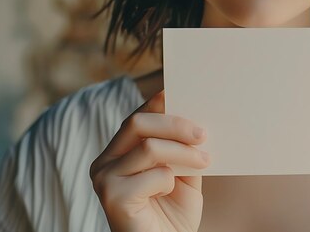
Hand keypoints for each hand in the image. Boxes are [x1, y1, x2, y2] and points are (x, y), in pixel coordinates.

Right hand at [90, 90, 209, 231]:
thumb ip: (181, 148)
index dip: (156, 104)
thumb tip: (193, 118)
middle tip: (203, 134)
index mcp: (117, 154)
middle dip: (175, 124)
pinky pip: (154, 175)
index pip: (135, 118)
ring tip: (205, 162)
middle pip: (137, 123)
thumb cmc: (172, 215)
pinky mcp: (112, 198)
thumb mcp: (181, 173)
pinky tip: (170, 193)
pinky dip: (170, 181)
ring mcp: (104, 180)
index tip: (179, 94)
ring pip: (149, 147)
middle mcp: (104, 163)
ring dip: (184, 153)